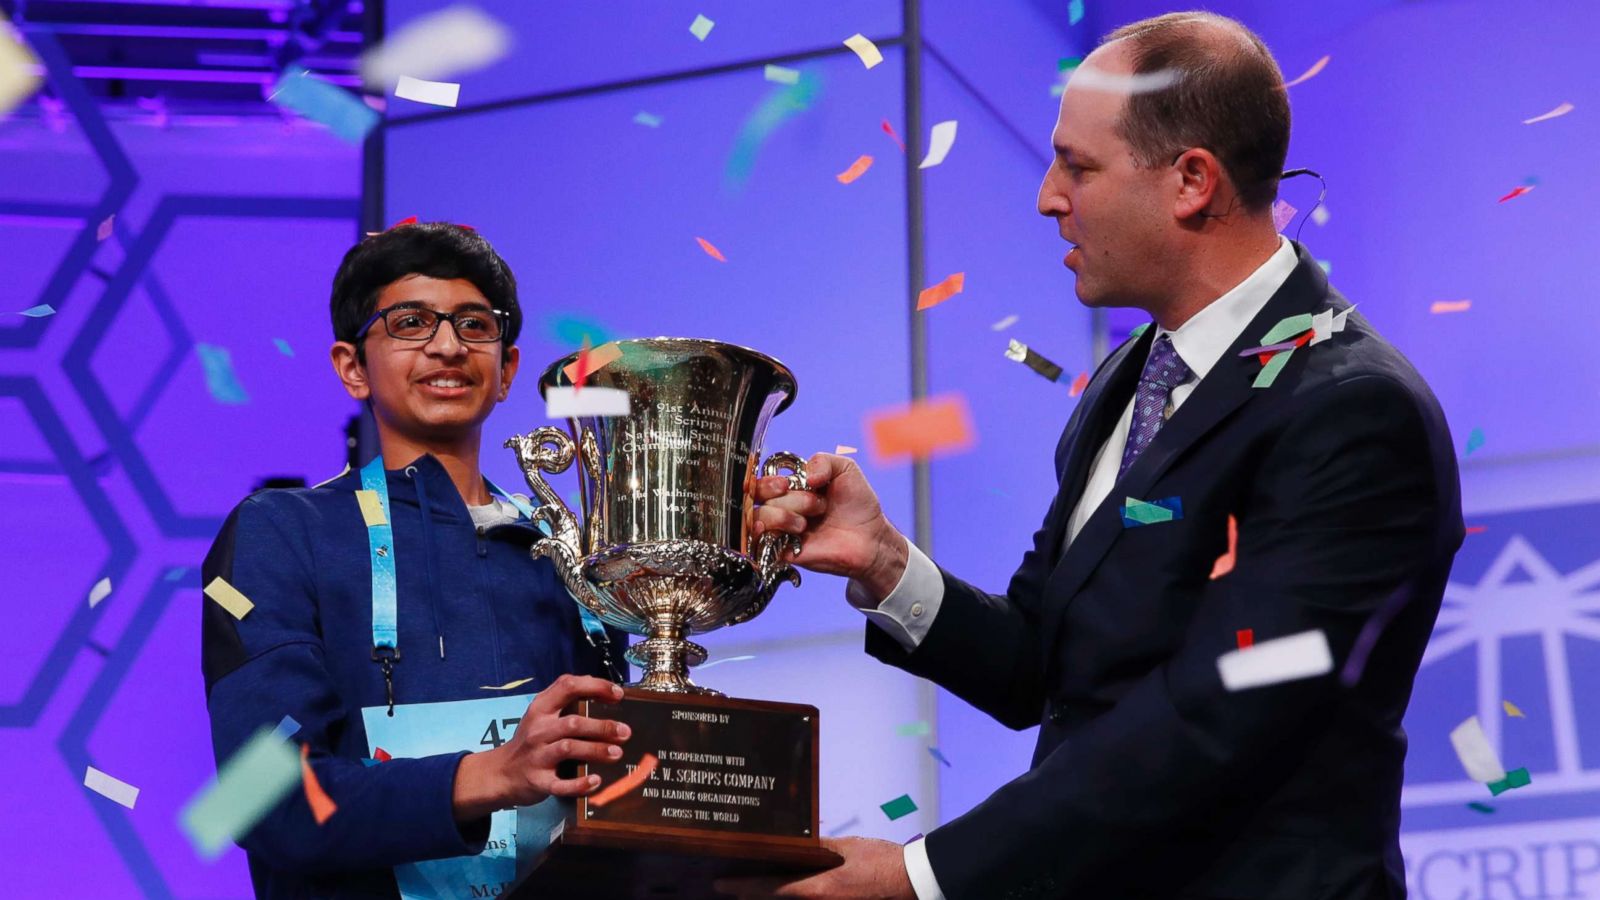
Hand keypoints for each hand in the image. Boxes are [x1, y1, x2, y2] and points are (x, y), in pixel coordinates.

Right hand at [452, 675, 629, 819]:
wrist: (500, 773)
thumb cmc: (530, 741)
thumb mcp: (541, 715)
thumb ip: (566, 701)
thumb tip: (606, 691)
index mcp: (541, 708)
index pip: (568, 686)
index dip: (596, 686)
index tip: (618, 694)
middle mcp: (538, 730)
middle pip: (573, 723)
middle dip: (602, 726)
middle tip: (625, 732)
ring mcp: (537, 756)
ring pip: (569, 749)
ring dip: (596, 750)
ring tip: (616, 752)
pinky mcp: (538, 781)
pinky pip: (560, 784)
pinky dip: (579, 784)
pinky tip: (595, 781)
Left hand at [713, 837, 915, 898]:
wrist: (914, 882)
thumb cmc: (883, 862)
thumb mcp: (848, 847)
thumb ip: (820, 847)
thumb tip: (797, 842)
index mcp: (818, 889)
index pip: (769, 889)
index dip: (742, 886)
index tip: (720, 883)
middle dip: (751, 894)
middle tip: (730, 885)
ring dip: (771, 897)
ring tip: (752, 888)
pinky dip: (795, 897)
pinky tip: (789, 890)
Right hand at [750, 453, 908, 598]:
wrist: (871, 537)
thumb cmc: (857, 505)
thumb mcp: (845, 469)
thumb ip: (823, 461)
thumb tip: (805, 476)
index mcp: (792, 488)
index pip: (762, 481)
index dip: (768, 482)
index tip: (786, 484)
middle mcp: (783, 507)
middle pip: (759, 498)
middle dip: (786, 498)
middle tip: (812, 503)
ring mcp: (782, 529)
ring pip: (758, 518)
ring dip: (783, 516)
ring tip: (805, 524)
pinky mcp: (783, 551)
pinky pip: (759, 543)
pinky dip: (762, 535)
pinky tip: (777, 531)